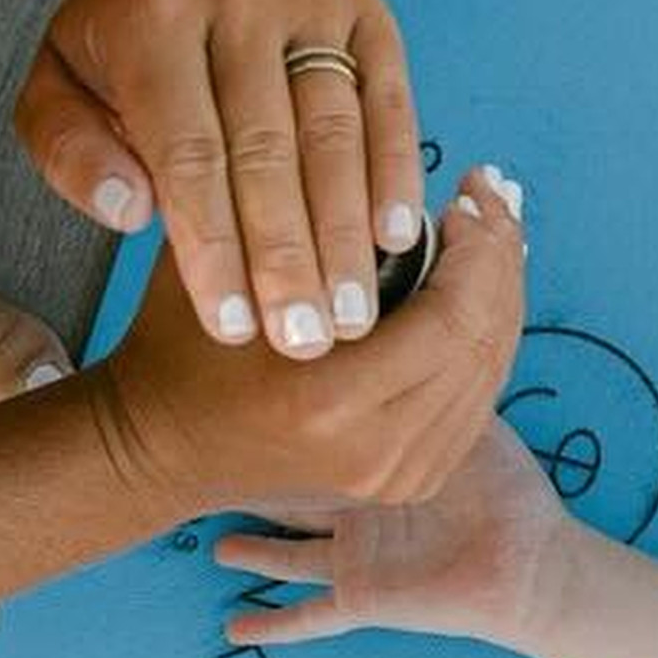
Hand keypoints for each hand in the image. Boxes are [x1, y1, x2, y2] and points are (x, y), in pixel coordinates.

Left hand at [16, 0, 428, 362]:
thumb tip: (130, 213)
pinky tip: (396, 240)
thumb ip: (71, 155)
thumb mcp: (54, 94)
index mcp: (150, 15)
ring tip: (349, 316)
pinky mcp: (362, 9)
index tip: (233, 329)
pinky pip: (387, 101)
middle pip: (269, 147)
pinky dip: (393, 173)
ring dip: (345, 232)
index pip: (188, 150)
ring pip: (334, 130)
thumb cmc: (115, 54)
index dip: (213, 246)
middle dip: (288, 256)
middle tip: (303, 342)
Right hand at [86, 162, 526, 516]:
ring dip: (498, 297)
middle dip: (500, 262)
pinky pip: (474, 400)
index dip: (478, 246)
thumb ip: (310, 221)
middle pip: (486, 343)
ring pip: (490, 371)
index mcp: (333, 401)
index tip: (466, 191)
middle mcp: (380, 452)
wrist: (157, 448)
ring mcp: (400, 477)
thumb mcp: (228, 263)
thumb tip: (408, 175)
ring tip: (489, 235)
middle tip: (490, 203)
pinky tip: (475, 291)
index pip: (455, 314)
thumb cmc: (182, 344)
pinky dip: (483, 340)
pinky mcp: (410, 482)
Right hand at [209, 404, 577, 651]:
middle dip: (257, 480)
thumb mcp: (461, 421)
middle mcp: (361, 512)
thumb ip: (429, 380)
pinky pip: (310, 618)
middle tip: (204, 459)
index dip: (289, 422)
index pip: (324, 441)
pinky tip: (236, 629)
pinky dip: (274, 624)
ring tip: (209, 537)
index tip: (246, 394)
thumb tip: (409, 321)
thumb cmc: (507, 485)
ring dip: (251, 548)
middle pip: (295, 494)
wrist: (533, 559)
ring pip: (286, 552)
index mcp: (380, 466)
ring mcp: (357, 559)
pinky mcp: (364, 599)